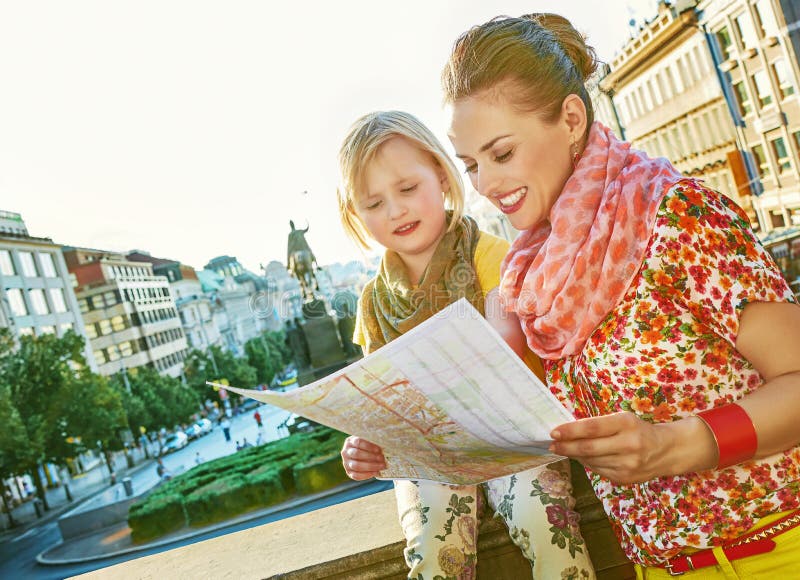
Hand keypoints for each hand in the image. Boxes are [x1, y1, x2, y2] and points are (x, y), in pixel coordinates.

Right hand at [341, 436, 385, 480]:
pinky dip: (367, 475)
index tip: (379, 449)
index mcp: (350, 441)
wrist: (362, 454)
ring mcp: (346, 463)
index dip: (369, 446)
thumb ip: (373, 442)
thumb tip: (384, 447)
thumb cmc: (367, 446)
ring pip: (357, 465)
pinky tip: (376, 472)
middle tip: (382, 458)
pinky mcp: (349, 472)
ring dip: (371, 466)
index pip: (358, 442)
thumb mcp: (368, 441)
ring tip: (382, 466)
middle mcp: (345, 452)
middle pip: (357, 454)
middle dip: (371, 456)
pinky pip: (356, 475)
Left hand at [548, 412, 714, 483]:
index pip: (592, 428)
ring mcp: (627, 465)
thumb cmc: (638, 430)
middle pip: (588, 448)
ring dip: (575, 456)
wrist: (667, 451)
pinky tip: (583, 457)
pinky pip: (598, 470)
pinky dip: (587, 463)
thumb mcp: (622, 419)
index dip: (570, 431)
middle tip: (551, 445)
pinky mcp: (625, 479)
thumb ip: (599, 425)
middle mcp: (628, 445)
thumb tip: (568, 432)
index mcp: (626, 424)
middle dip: (566, 447)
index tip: (554, 432)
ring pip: (591, 461)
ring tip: (565, 449)